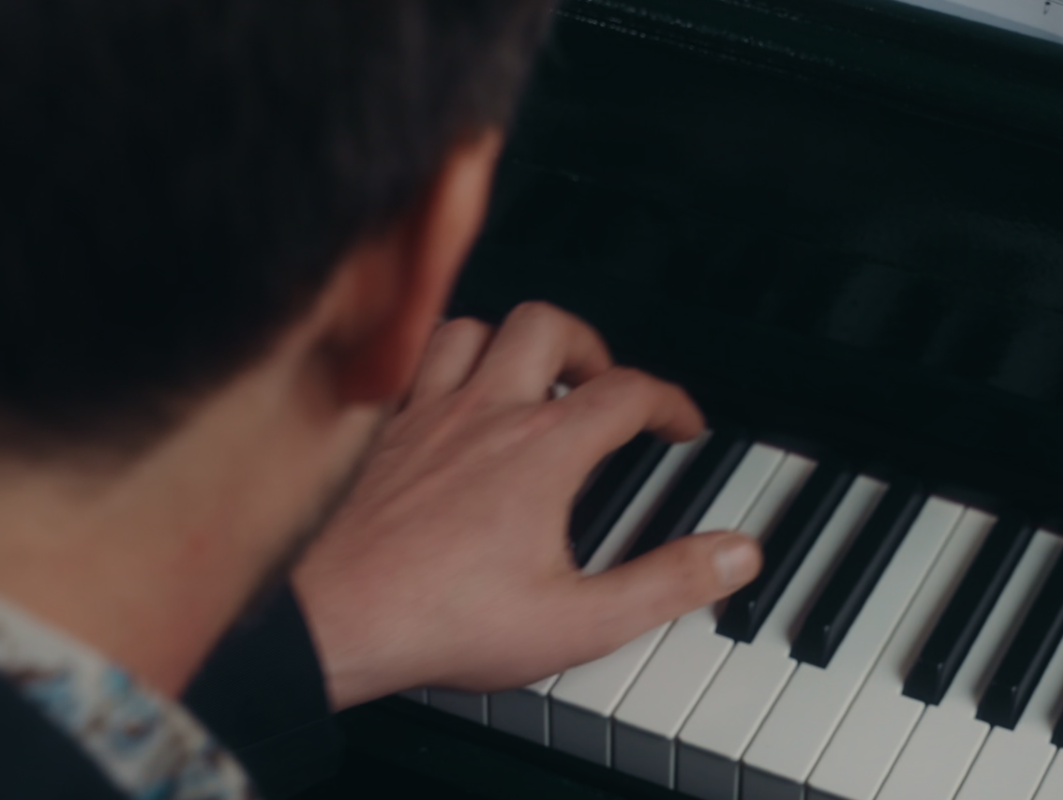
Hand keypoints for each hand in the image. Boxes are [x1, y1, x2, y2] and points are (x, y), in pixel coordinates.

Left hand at [292, 302, 764, 707]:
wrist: (326, 619)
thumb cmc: (438, 620)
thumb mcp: (579, 622)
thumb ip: (667, 583)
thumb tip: (736, 555)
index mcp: (542, 452)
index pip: (627, 392)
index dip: (668, 400)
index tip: (680, 424)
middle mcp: (482, 415)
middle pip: (548, 328)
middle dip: (589, 346)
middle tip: (603, 383)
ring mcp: (420, 415)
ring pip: (472, 329)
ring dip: (508, 344)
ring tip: (527, 378)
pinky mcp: (372, 431)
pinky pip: (406, 363)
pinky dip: (434, 363)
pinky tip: (439, 396)